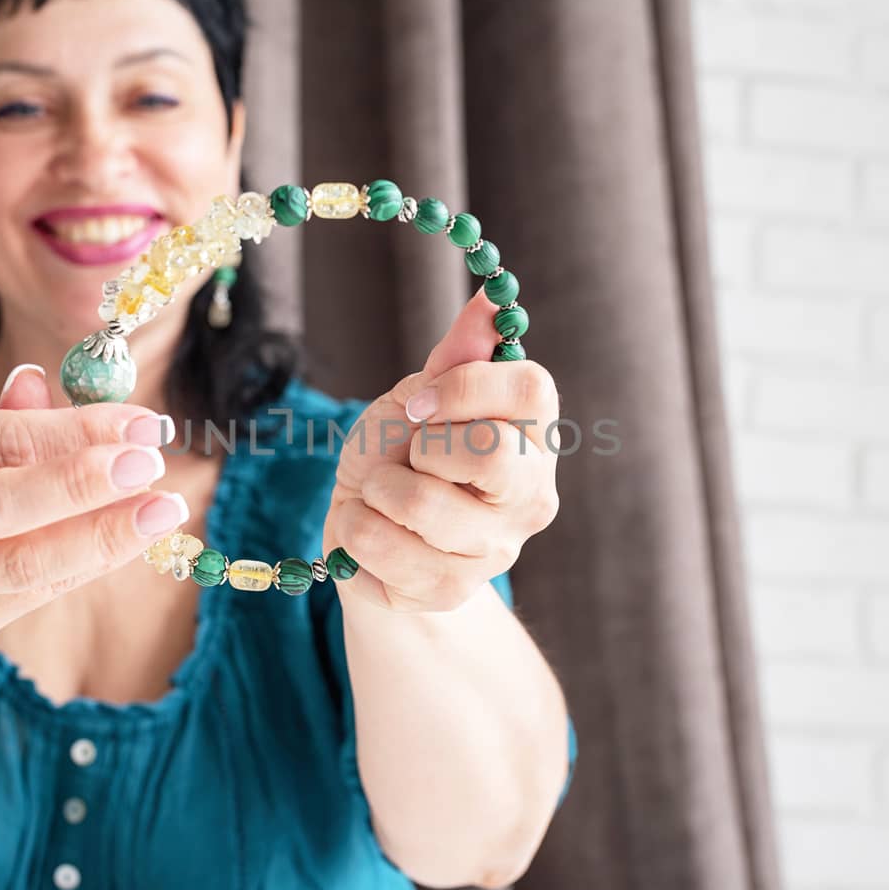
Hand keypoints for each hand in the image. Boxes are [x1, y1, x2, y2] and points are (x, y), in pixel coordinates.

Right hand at [0, 365, 187, 650]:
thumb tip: (55, 384)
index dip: (73, 431)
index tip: (139, 422)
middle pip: (3, 507)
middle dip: (84, 485)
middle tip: (152, 463)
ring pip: (25, 565)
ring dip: (103, 537)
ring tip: (162, 511)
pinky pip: (34, 594)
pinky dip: (86, 564)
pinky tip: (128, 539)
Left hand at [322, 288, 560, 612]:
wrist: (364, 530)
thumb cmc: (397, 455)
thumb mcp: (418, 398)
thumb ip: (456, 358)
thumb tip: (488, 300)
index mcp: (533, 435)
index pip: (533, 389)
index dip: (465, 387)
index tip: (420, 402)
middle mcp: (531, 494)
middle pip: (492, 454)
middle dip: (422, 446)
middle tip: (406, 456)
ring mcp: (495, 549)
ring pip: (423, 504)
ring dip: (375, 489)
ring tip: (377, 494)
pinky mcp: (451, 590)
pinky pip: (385, 548)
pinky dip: (355, 528)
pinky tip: (367, 529)